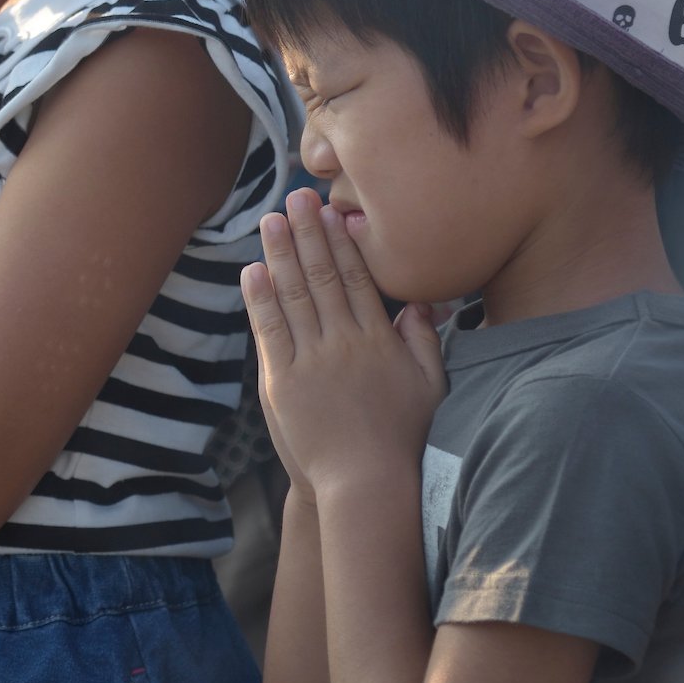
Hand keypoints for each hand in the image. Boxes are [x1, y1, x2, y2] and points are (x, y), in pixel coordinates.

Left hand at [242, 187, 445, 496]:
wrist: (367, 485)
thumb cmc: (403, 440)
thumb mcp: (430, 386)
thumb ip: (424, 340)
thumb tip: (417, 302)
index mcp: (378, 339)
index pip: (356, 278)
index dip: (341, 241)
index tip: (331, 212)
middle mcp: (344, 342)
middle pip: (322, 276)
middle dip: (308, 233)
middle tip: (296, 197)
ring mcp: (311, 360)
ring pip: (294, 295)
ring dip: (280, 254)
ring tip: (271, 220)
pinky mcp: (283, 382)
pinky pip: (270, 330)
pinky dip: (260, 298)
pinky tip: (253, 270)